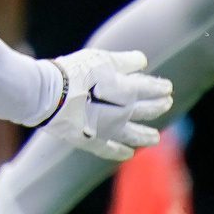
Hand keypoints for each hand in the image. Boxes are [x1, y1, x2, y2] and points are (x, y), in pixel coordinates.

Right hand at [35, 48, 172, 161]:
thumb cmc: (74, 73)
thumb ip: (124, 61)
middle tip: (166, 104)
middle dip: (157, 106)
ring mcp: (108, 129)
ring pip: (133, 135)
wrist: (47, 94)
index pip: (151, 89)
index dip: (160, 87)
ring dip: (145, 136)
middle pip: (146, 110)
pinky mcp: (90, 140)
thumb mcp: (100, 58)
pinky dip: (119, 152)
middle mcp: (124, 113)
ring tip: (155, 138)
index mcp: (129, 91)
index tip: (167, 87)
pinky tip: (127, 154)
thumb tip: (142, 61)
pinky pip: (108, 149)